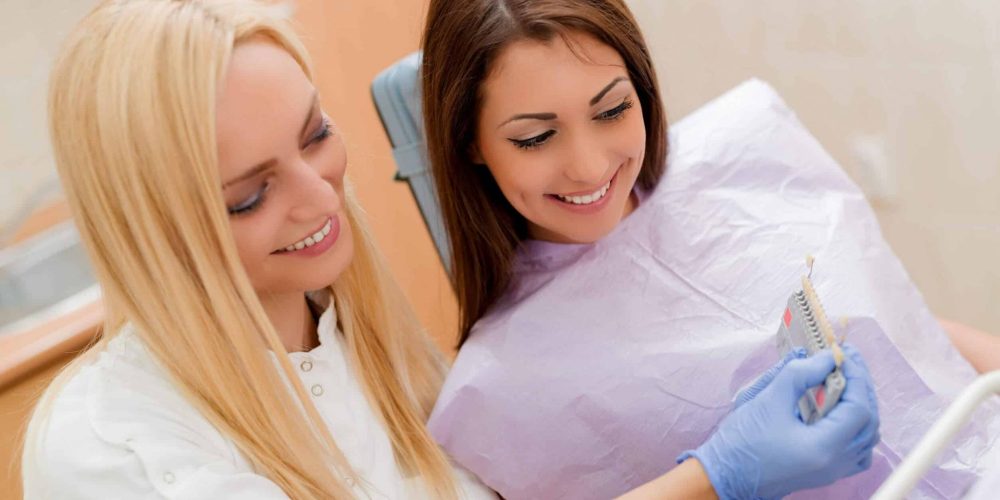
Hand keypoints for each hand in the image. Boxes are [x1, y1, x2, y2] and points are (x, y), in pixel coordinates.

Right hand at [679, 345, 879, 498]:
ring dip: (861, 406)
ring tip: (844, 382)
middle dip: (861, 387)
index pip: (859, 408)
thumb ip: (800, 374)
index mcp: (825, 447)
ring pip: (866, 437)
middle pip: (868, 422)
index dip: (856, 377)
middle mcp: (836, 463)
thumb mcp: (769, 400)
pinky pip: (856, 452)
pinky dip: (857, 428)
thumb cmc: (742, 441)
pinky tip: (840, 412)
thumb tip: (828, 358)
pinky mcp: (824, 472)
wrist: (725, 476)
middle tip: (847, 361)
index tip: (844, 354)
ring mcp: (832, 471)